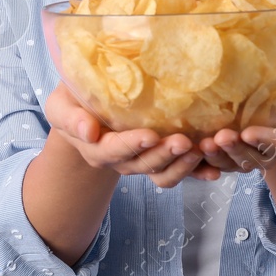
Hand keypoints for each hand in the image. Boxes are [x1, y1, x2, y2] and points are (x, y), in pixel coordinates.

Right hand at [44, 82, 220, 187]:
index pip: (113, 150)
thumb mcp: (61, 106)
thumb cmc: (74, 103)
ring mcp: (142, 161)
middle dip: (163, 155)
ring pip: (163, 172)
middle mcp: (121, 160)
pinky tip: (214, 169)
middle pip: (143, 164)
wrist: (85, 112)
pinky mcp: (159, 158)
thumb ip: (70, 118)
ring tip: (201, 149)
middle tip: (183, 140)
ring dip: (183, 165)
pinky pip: (179, 172)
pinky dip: (196, 172)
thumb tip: (87, 130)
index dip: (131, 145)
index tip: (149, 134)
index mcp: (96, 147)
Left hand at [199, 81, 275, 172]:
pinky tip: (193, 147)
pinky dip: (207, 159)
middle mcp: (273, 154)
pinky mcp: (234, 153)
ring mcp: (252, 155)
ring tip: (203, 143)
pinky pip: (220, 162)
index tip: (249, 132)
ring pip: (234, 163)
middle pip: (254, 158)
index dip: (266, 140)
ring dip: (218, 156)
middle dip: (236, 149)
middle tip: (220, 137)